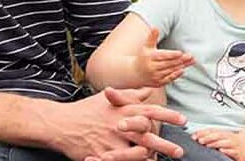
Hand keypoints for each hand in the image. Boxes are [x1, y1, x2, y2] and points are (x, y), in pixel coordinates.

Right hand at [55, 87, 183, 160]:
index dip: (169, 116)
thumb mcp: (109, 99)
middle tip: (179, 151)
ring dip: (149, 158)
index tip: (183, 121)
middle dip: (165, 144)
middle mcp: (119, 124)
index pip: (151, 111)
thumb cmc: (86, 110)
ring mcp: (110, 141)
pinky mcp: (101, 155)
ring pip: (135, 153)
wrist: (60, 123)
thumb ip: (131, 95)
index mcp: (123, 109)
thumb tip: (149, 90)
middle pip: (147, 135)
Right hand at [136, 28, 194, 86]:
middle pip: (168, 63)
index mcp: (149, 57)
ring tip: (190, 61)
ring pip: (170, 70)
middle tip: (190, 56)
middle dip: (180, 60)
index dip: (172, 55)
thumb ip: (152, 37)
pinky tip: (183, 70)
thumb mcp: (146, 46)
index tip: (180, 53)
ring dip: (181, 66)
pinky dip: (175, 75)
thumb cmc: (143, 57)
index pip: (162, 56)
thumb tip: (155, 28)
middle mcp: (152, 67)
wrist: (135, 73)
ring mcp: (155, 76)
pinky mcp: (157, 82)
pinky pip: (168, 79)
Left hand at [193, 128, 244, 160]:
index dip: (204, 133)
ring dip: (216, 143)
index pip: (213, 131)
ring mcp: (234, 145)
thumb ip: (210, 135)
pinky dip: (227, 151)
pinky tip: (222, 151)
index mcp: (224, 133)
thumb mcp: (223, 136)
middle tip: (200, 140)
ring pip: (225, 143)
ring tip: (208, 145)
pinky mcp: (238, 153)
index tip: (195, 136)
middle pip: (218, 136)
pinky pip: (233, 152)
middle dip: (209, 138)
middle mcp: (229, 138)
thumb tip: (195, 135)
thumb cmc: (233, 141)